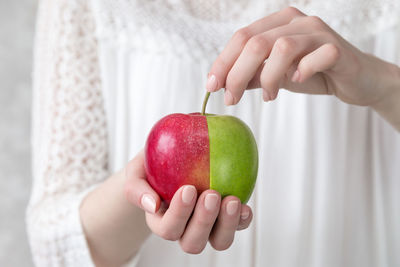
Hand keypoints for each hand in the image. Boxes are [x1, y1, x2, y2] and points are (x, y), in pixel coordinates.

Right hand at [124, 151, 252, 253]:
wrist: (170, 162)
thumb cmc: (151, 168)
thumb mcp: (135, 172)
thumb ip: (135, 188)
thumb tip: (152, 204)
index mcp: (161, 222)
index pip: (168, 229)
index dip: (179, 214)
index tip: (187, 188)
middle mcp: (185, 230)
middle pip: (193, 242)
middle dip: (204, 221)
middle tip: (211, 194)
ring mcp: (208, 227)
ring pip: (218, 241)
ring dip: (227, 225)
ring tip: (232, 200)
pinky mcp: (226, 219)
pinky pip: (238, 227)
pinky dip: (243, 220)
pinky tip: (246, 206)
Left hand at [207, 7, 399, 115]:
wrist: (354, 79)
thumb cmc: (312, 72)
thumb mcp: (275, 75)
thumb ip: (252, 76)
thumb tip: (224, 85)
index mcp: (277, 23)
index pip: (241, 37)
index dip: (223, 62)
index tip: (212, 87)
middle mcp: (295, 22)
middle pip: (256, 42)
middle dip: (237, 74)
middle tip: (232, 99)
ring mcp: (318, 32)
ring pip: (282, 47)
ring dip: (268, 77)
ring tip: (268, 96)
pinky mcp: (337, 48)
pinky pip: (316, 57)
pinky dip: (302, 72)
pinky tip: (297, 82)